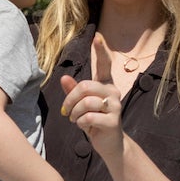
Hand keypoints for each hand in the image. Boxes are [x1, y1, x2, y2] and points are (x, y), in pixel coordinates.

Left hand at [59, 32, 125, 162]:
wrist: (110, 143)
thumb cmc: (94, 120)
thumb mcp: (81, 105)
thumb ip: (73, 91)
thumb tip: (64, 78)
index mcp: (106, 84)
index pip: (105, 64)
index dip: (101, 51)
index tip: (97, 37)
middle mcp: (113, 92)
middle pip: (84, 86)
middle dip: (70, 100)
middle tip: (67, 111)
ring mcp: (115, 106)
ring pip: (85, 102)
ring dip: (74, 113)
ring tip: (76, 119)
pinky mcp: (113, 120)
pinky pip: (88, 117)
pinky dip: (80, 123)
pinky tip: (84, 126)